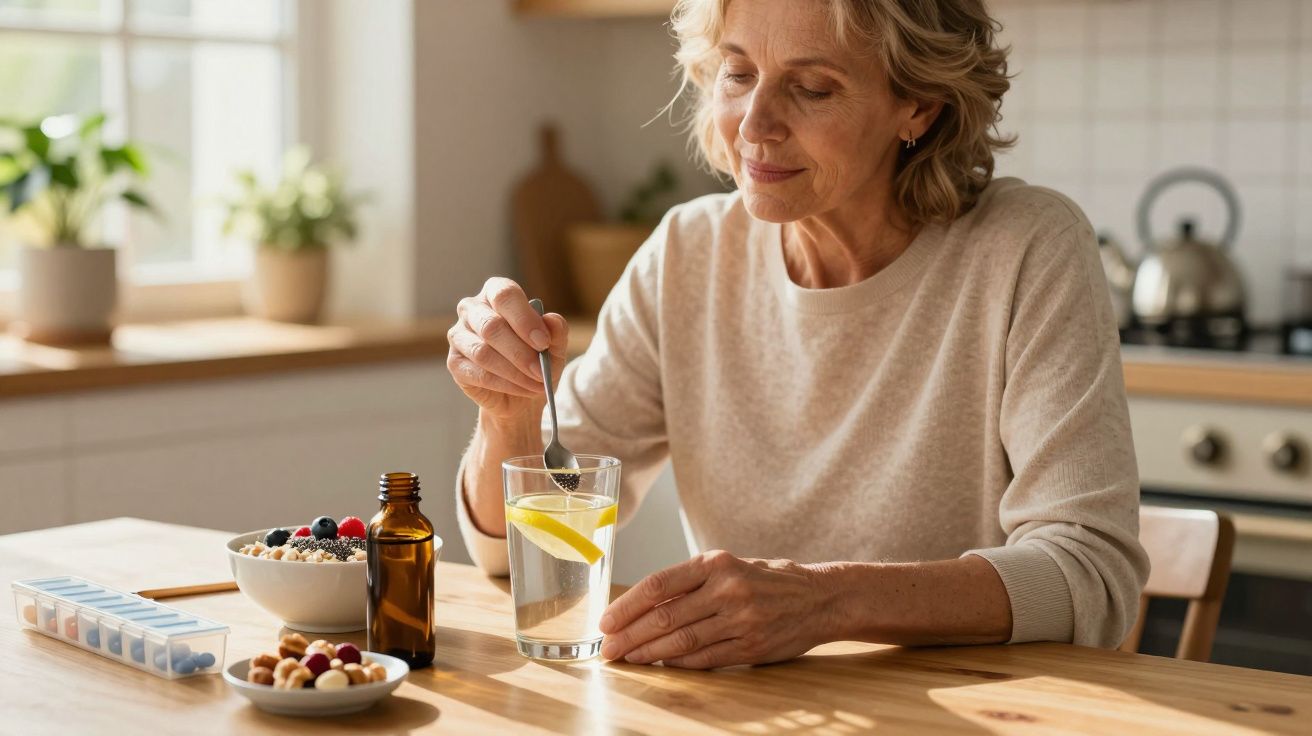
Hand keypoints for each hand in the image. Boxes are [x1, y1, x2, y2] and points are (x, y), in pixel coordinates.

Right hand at [446, 277, 568, 420]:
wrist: (521, 395)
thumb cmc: (536, 361)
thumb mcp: (554, 347)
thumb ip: (556, 331)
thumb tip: (552, 320)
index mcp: (496, 293)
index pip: (504, 295)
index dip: (524, 318)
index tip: (543, 342)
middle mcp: (472, 308)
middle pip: (491, 325)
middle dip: (520, 352)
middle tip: (541, 371)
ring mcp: (459, 335)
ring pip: (483, 352)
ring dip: (514, 372)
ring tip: (537, 383)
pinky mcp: (454, 363)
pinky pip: (478, 374)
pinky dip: (505, 384)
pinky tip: (522, 389)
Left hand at [599, 550, 836, 668]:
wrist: (821, 598)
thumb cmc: (768, 579)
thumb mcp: (730, 567)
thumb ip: (692, 584)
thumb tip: (643, 607)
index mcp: (716, 563)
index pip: (659, 586)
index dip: (627, 606)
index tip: (606, 621)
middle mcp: (727, 589)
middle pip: (664, 617)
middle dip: (629, 635)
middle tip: (607, 648)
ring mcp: (740, 620)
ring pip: (681, 642)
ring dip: (648, 654)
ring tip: (627, 658)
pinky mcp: (751, 647)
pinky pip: (704, 659)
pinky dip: (678, 664)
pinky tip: (660, 665)